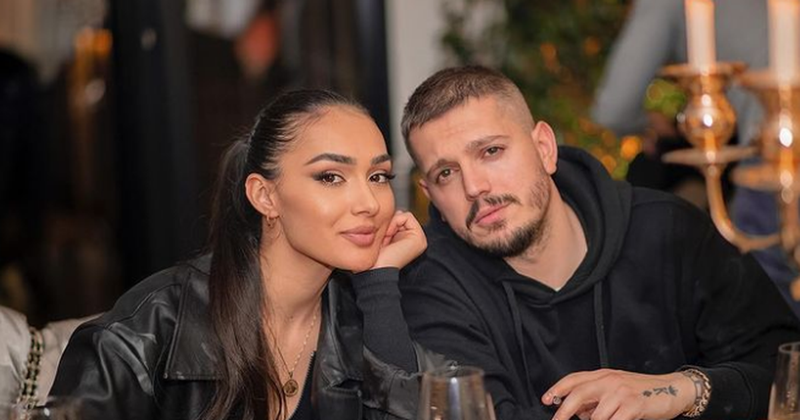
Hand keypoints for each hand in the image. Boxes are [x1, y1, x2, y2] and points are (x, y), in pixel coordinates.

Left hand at [372, 211, 426, 268]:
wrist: (375, 269)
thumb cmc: (375, 256)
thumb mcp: (384, 235)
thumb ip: (393, 223)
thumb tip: (399, 211)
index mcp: (410, 241)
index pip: (401, 219)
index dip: (389, 224)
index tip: (382, 238)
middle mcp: (417, 240)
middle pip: (402, 217)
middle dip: (390, 224)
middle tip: (384, 239)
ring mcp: (420, 239)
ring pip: (404, 215)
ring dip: (391, 225)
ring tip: (386, 239)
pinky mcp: (419, 238)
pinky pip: (407, 216)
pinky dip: (395, 223)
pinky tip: (390, 235)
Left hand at [541, 369, 694, 419]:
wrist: (673, 389)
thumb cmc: (642, 391)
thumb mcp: (616, 389)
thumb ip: (596, 398)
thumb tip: (576, 412)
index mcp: (603, 375)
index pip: (574, 379)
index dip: (557, 389)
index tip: (546, 400)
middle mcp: (610, 381)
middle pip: (579, 394)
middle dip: (564, 411)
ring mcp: (622, 393)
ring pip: (596, 415)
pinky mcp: (634, 406)